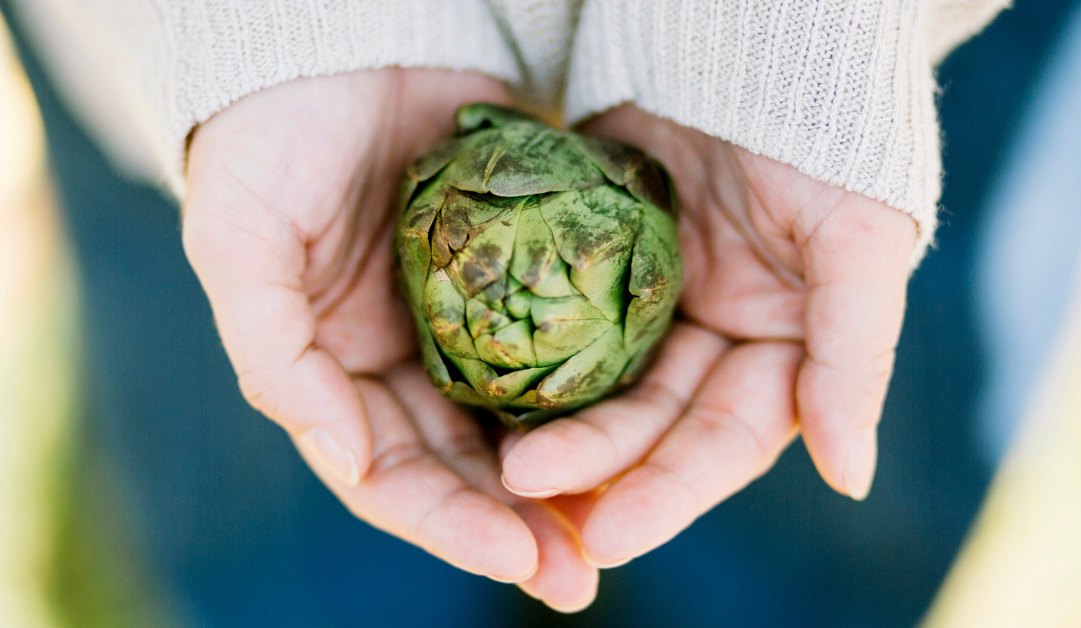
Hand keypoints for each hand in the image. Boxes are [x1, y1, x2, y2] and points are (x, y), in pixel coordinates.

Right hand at [182, 69, 596, 610]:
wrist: (349, 37)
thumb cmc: (272, 136)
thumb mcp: (240, 240)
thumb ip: (274, 353)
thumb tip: (345, 461)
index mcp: (340, 370)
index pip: (391, 474)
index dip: (448, 525)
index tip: (517, 558)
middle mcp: (411, 359)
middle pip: (467, 465)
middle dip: (518, 525)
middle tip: (580, 576)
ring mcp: (474, 320)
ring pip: (525, 420)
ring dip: (570, 479)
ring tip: (624, 524)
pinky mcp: (531, 271)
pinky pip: (570, 342)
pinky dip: (600, 390)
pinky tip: (643, 429)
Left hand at [500, 106, 916, 567]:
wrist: (754, 34)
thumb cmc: (829, 131)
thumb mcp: (860, 237)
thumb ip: (855, 355)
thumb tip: (853, 477)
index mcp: (784, 349)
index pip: (727, 438)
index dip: (673, 489)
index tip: (608, 534)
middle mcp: (718, 337)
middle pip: (655, 425)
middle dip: (597, 464)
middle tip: (524, 492)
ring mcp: (655, 301)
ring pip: (601, 384)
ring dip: (556, 424)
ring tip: (495, 458)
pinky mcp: (599, 260)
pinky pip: (557, 318)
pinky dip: (526, 355)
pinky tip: (480, 388)